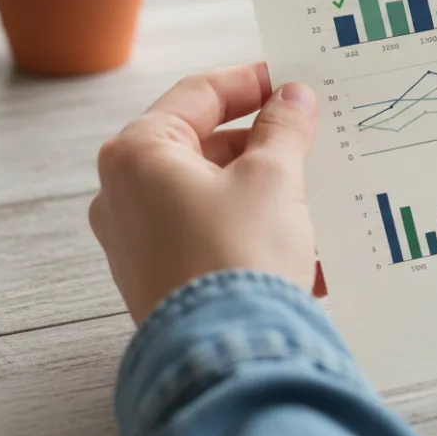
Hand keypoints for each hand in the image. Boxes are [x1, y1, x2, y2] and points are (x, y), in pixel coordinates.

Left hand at [90, 64, 323, 323]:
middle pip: (204, 144)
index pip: (199, 93)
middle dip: (262, 142)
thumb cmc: (237, 257)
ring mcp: (137, 240)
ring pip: (211, 192)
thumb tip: (292, 97)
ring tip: (313, 192)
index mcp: (138, 153)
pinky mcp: (160, 278)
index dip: (251, 82)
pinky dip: (253, 229)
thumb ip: (283, 127)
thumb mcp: (273, 177)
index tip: (290, 80)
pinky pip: (211, 235)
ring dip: (263, 188)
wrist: (228, 355)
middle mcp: (123, 194)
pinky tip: (301, 242)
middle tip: (309, 137)